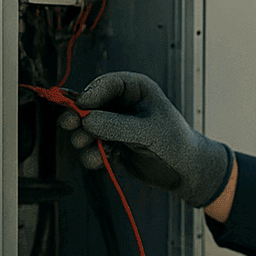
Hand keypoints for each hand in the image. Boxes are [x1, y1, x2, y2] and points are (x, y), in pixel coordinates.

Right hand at [60, 72, 232, 207]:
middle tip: (70, 125)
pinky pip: (92, 149)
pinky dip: (92, 155)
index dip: (90, 94)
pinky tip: (102, 160)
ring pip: (85, 128)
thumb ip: (117, 125)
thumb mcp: (149, 132)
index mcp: (135, 90)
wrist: (186, 170)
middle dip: (78, 116)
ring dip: (83, 138)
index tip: (80, 106)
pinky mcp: (110, 146)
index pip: (106, 84)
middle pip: (88, 105)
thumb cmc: (176, 142)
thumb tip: (87, 120)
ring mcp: (114, 126)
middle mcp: (121, 105)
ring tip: (87, 146)